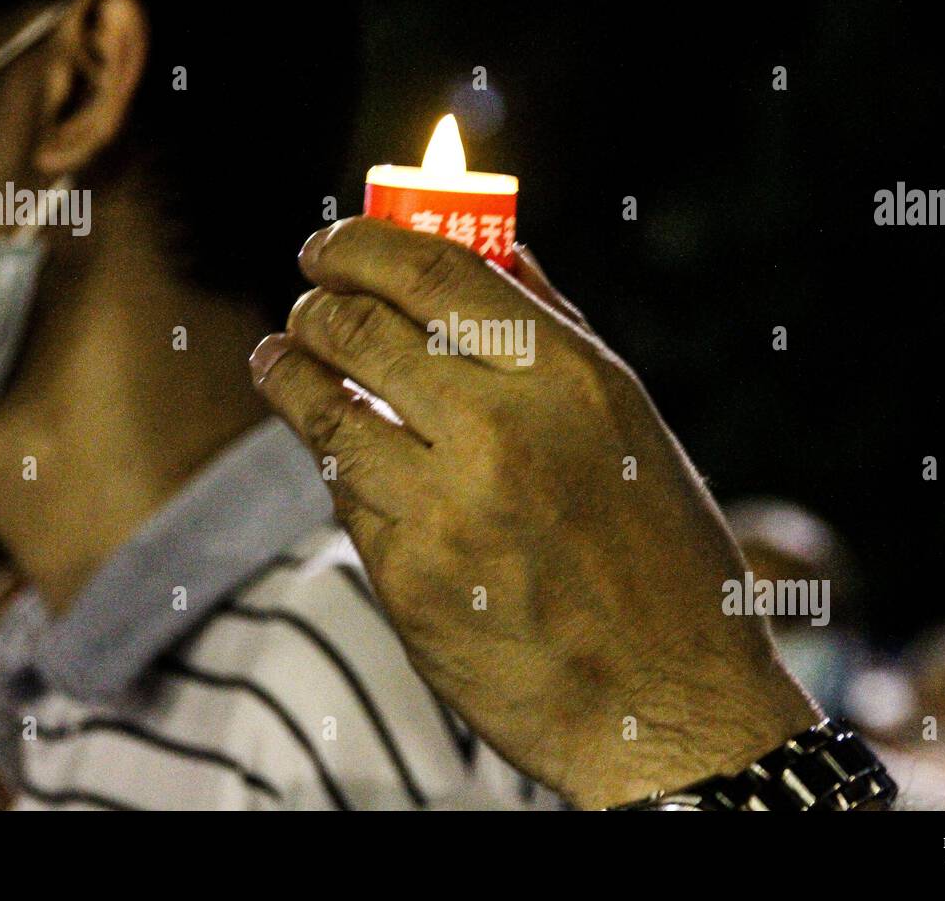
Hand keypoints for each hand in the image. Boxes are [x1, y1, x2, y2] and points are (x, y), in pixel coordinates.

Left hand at [250, 218, 816, 808]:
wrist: (664, 700)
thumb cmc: (660, 552)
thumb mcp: (628, 422)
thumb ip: (553, 328)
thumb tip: (495, 251)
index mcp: (569, 378)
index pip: (433, 270)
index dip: (360, 242)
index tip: (331, 243)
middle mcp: (502, 432)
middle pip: (359, 329)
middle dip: (315, 304)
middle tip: (308, 304)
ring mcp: (447, 509)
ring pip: (325, 411)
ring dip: (288, 371)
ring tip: (280, 360)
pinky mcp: (408, 579)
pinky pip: (344, 494)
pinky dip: (332, 460)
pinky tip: (338, 450)